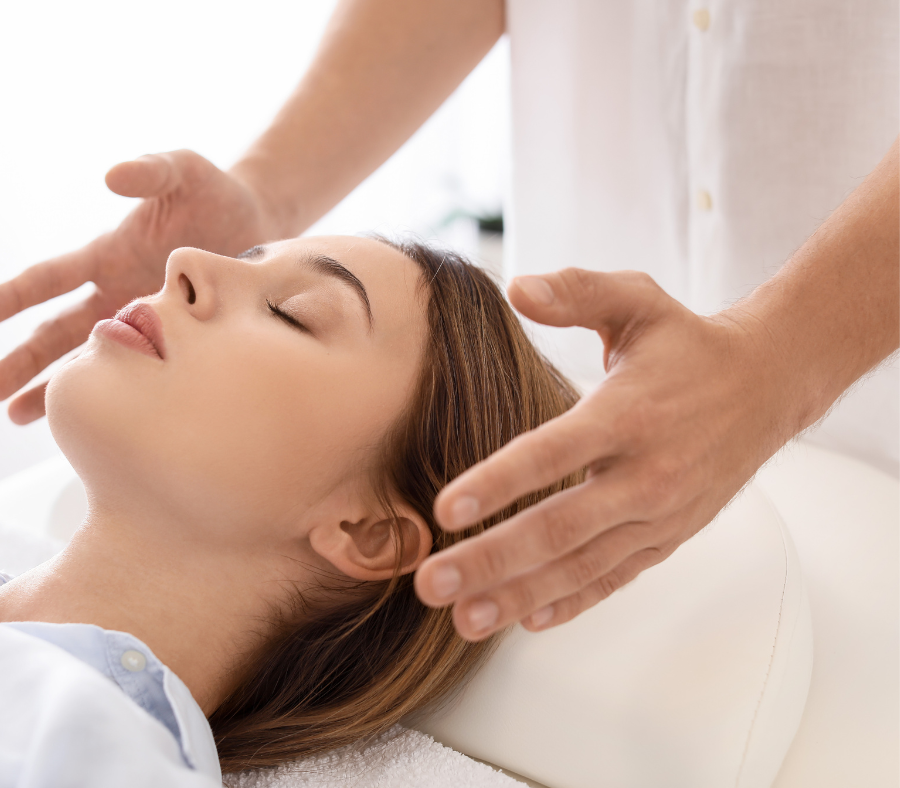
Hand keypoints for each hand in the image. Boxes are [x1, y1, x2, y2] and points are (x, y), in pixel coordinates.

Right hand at [0, 150, 275, 423]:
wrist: (261, 222)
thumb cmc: (214, 192)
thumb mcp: (183, 172)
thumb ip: (150, 171)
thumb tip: (112, 176)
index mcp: (108, 255)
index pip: (49, 279)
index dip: (11, 297)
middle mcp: (118, 293)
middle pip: (59, 331)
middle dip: (24, 360)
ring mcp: (147, 320)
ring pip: (92, 359)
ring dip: (58, 386)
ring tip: (21, 417)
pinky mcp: (179, 339)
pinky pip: (143, 371)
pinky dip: (121, 393)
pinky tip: (100, 419)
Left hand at [414, 268, 793, 640]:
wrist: (767, 386)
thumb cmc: (688, 344)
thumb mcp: (638, 301)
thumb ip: (577, 291)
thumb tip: (516, 288)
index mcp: (628, 414)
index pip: (553, 453)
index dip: (498, 482)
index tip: (445, 510)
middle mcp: (646, 473)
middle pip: (559, 526)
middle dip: (492, 558)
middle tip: (432, 584)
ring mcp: (660, 514)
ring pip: (582, 564)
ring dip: (520, 594)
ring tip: (465, 619)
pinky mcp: (669, 536)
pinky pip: (615, 577)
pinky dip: (572, 601)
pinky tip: (527, 619)